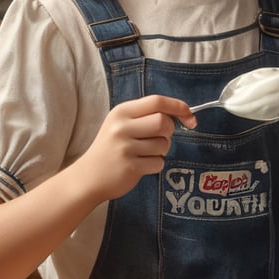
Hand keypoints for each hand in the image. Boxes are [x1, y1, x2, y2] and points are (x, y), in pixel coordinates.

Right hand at [76, 94, 195, 202]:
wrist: (88, 176)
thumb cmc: (111, 148)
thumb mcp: (121, 124)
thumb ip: (146, 116)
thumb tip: (183, 114)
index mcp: (122, 112)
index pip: (157, 101)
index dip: (178, 106)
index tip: (190, 117)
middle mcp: (122, 127)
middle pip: (164, 122)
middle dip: (169, 132)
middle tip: (158, 139)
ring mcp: (125, 147)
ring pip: (164, 144)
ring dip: (161, 151)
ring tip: (144, 154)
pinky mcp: (130, 166)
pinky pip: (158, 162)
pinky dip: (155, 165)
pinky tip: (141, 165)